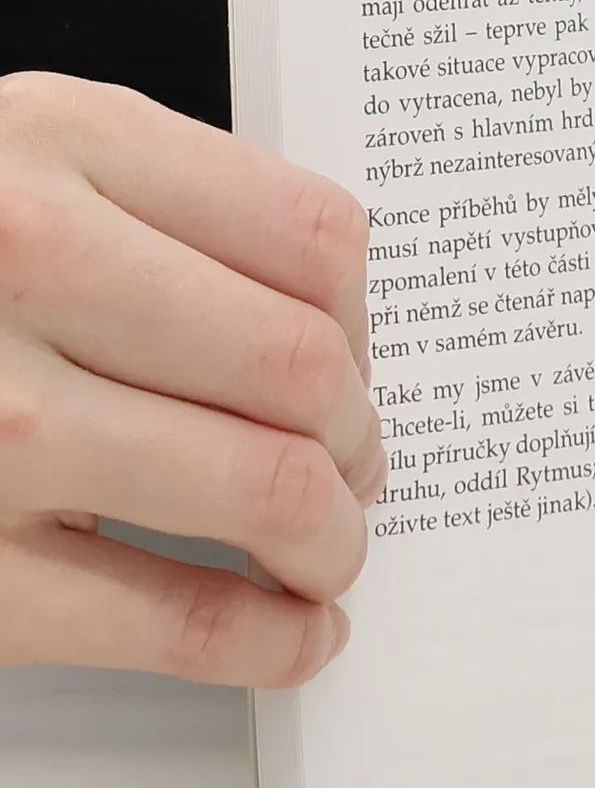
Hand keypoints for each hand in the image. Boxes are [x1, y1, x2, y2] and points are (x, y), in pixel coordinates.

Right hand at [0, 74, 384, 683]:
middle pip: (304, 369)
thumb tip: (336, 318)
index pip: (312, 238)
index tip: (360, 366)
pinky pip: (177, 620)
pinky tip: (291, 637)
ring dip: (333, 541)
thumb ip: (160, 206)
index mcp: (55, 146)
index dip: (367, 322)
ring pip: (271, 489)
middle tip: (360, 469)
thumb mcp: (14, 162)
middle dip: (362, 439)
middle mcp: (23, 265)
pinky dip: (270, 641)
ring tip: (326, 551)